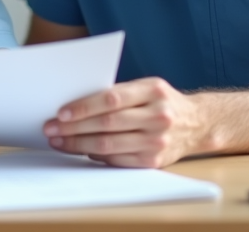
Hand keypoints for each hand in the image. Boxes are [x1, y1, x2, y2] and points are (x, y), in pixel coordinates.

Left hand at [43, 77, 204, 167]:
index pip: (112, 99)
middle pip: (107, 123)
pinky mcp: (154, 162)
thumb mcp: (147, 87)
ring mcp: (157, 141)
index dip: (84, 106)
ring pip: (109, 144)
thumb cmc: (162, 101)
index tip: (61, 112)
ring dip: (79, 144)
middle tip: (51, 128)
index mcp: (153, 91)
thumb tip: (76, 103)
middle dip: (74, 127)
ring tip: (59, 141)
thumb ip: (118, 93)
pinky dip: (96, 156)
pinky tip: (81, 151)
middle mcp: (158, 116)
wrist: (197, 124)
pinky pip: (117, 160)